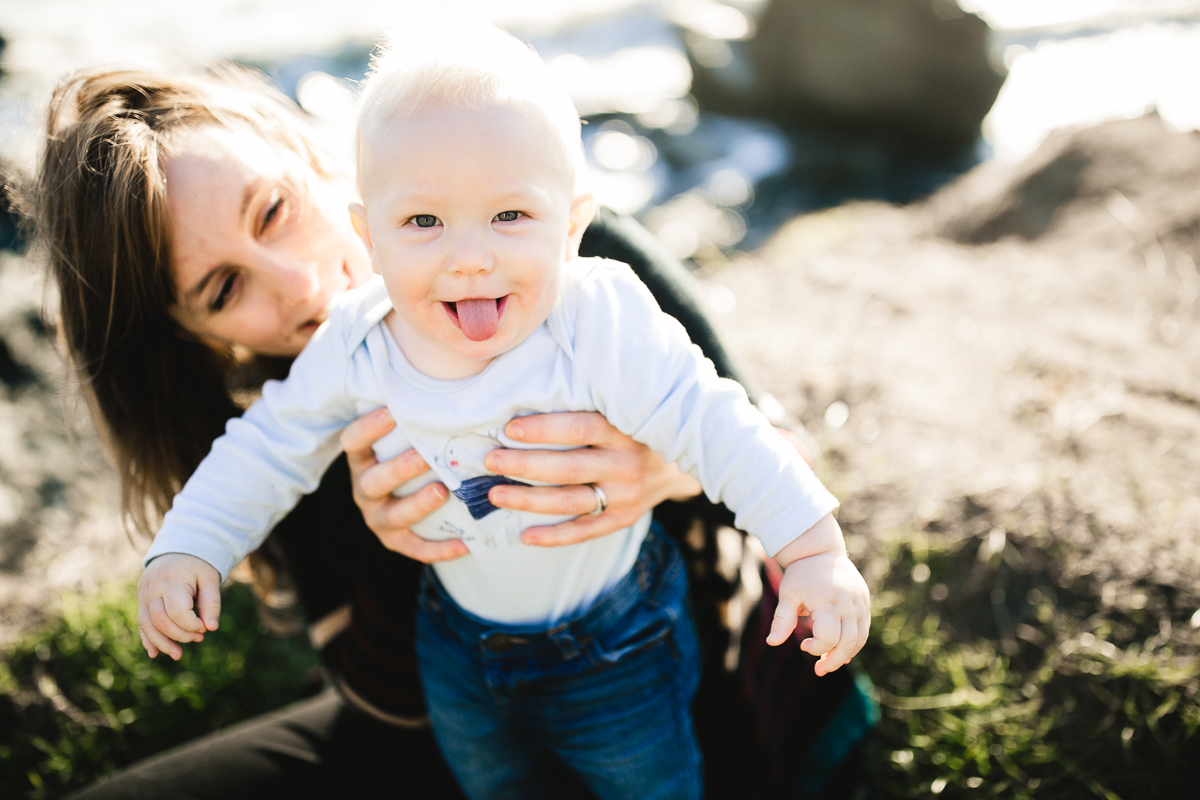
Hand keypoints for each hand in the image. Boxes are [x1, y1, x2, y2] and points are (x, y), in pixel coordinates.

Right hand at [137, 553, 220, 660]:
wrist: (178, 549)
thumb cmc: (197, 565)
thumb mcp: (210, 579)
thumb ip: (211, 602)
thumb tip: (211, 628)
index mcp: (171, 581)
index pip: (177, 612)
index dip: (192, 625)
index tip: (205, 628)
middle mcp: (152, 588)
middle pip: (159, 620)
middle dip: (179, 635)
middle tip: (199, 639)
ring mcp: (143, 595)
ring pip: (146, 624)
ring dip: (161, 643)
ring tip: (178, 655)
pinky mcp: (141, 600)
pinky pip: (141, 623)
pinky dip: (147, 639)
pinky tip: (155, 653)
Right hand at [342, 408, 463, 562]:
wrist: (401, 504)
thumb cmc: (410, 456)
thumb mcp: (403, 439)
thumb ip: (415, 419)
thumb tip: (449, 386)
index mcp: (361, 460)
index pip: (353, 442)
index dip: (368, 428)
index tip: (391, 412)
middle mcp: (364, 489)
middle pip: (374, 481)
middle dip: (399, 469)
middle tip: (423, 456)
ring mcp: (377, 516)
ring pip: (393, 515)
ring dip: (417, 504)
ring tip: (442, 492)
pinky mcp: (394, 540)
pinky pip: (415, 547)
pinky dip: (438, 549)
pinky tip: (464, 545)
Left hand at [481, 411, 702, 546]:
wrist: (680, 461)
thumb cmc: (635, 428)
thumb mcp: (621, 409)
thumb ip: (586, 405)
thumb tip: (527, 395)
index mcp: (623, 429)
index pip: (579, 428)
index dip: (543, 429)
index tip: (508, 429)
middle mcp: (626, 463)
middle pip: (569, 468)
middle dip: (524, 465)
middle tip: (490, 461)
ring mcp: (627, 495)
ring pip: (571, 501)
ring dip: (530, 501)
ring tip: (496, 495)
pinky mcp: (625, 518)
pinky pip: (586, 531)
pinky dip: (555, 536)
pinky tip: (525, 536)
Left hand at [767, 515, 870, 675]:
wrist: (821, 551)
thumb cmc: (801, 575)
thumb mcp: (787, 595)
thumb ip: (782, 620)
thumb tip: (771, 643)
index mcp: (828, 602)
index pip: (828, 637)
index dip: (815, 648)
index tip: (802, 645)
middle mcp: (848, 603)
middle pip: (848, 643)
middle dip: (833, 661)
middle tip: (819, 670)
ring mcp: (860, 603)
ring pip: (860, 639)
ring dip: (846, 655)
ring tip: (830, 662)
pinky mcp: (865, 602)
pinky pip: (864, 629)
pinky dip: (855, 643)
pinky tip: (842, 652)